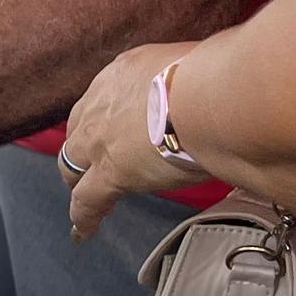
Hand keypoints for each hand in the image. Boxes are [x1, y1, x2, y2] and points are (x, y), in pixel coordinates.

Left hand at [63, 41, 206, 238]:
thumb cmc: (220, 76)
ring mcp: (101, 138)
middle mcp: (105, 102)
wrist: (214, 96)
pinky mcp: (111, 172)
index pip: (106, 97)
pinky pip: (88, 199)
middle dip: (82, 146)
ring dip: (77, 178)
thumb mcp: (200, 65)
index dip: (105, 115)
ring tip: (82, 194)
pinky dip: (85, 215)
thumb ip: (199, 79)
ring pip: (73, 164)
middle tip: (90, 161)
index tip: (111, 124)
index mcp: (127, 71)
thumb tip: (223, 82)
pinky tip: (83, 229)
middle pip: (79, 129)